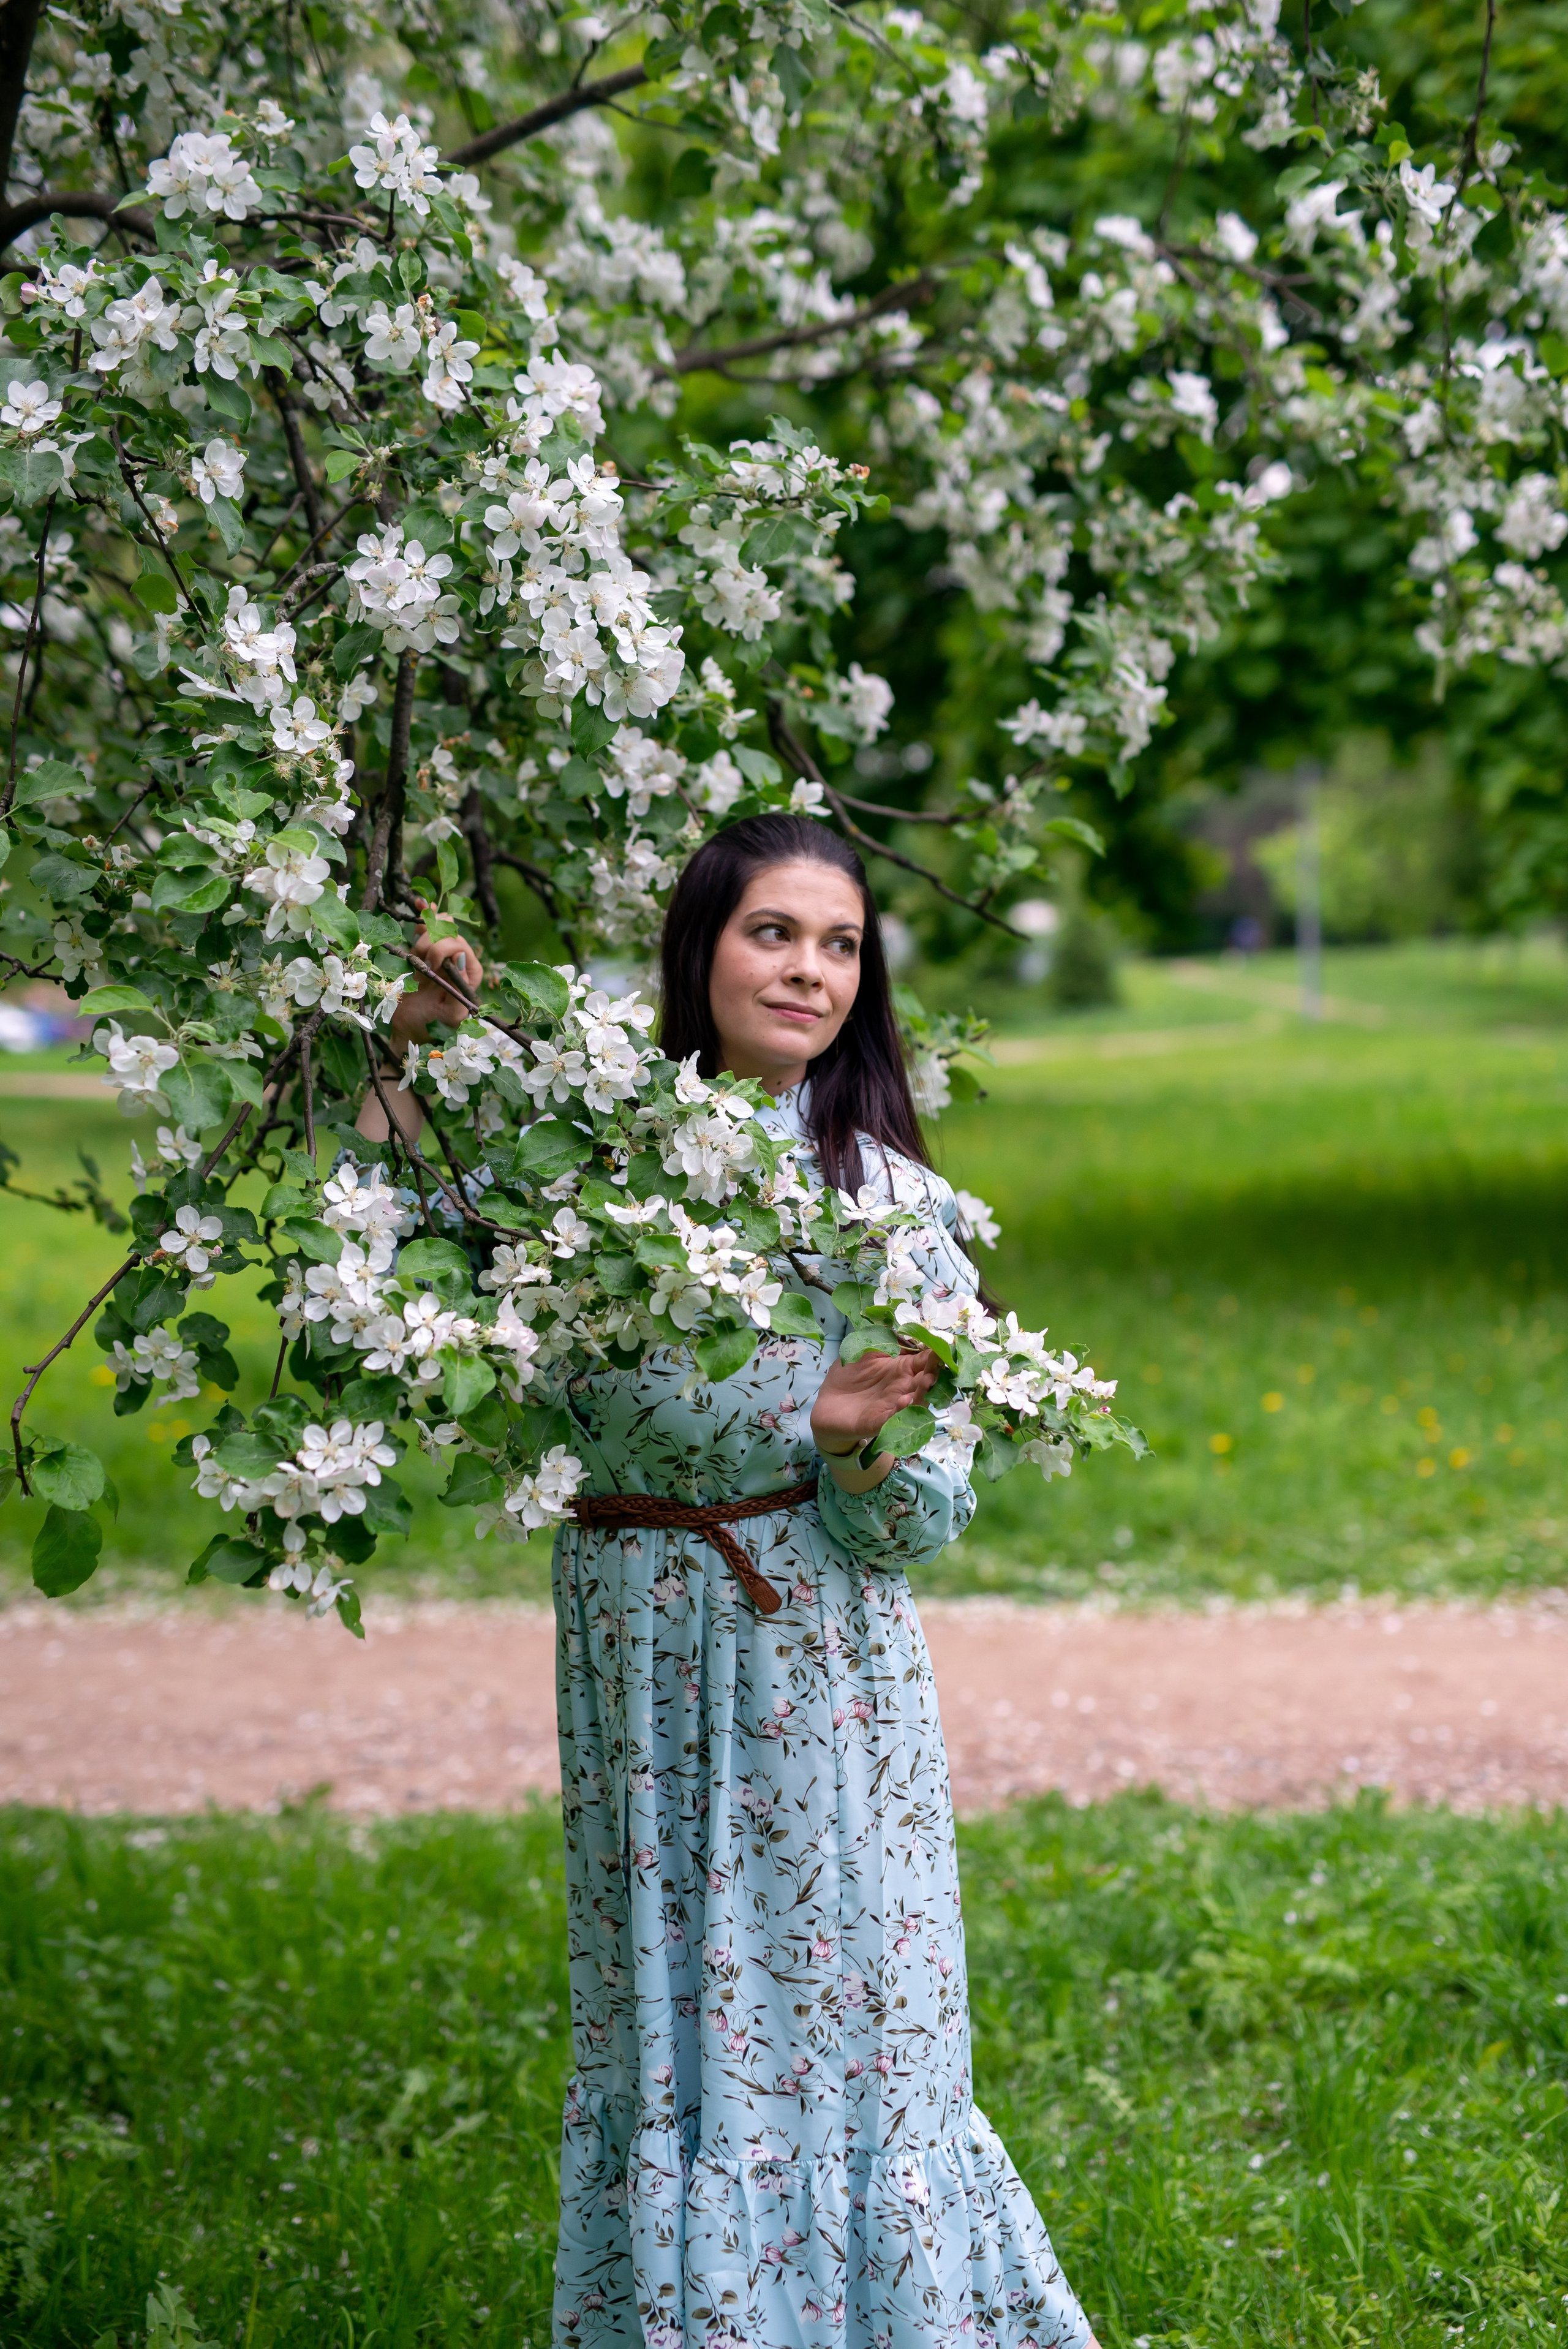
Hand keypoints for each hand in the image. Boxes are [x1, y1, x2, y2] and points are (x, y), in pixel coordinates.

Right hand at [389, 924, 482, 1052]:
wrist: (411, 1025)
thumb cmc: (432, 1024)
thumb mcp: (450, 1016)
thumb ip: (459, 993)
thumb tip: (459, 959)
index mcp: (470, 972)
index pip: (460, 945)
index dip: (442, 950)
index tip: (428, 968)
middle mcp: (460, 958)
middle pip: (448, 933)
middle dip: (430, 947)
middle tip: (421, 970)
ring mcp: (443, 951)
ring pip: (437, 926)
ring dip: (421, 940)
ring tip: (416, 964)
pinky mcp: (426, 947)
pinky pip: (428, 923)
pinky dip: (424, 912)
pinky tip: (420, 903)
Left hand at [811, 1342, 938, 1459]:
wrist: (827, 1403)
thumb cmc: (848, 1376)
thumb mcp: (867, 1352)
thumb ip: (886, 1343)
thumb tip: (908, 1332)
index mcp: (901, 1370)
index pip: (924, 1361)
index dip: (935, 1354)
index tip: (946, 1346)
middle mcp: (902, 1388)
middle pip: (925, 1381)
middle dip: (933, 1373)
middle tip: (938, 1364)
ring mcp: (893, 1406)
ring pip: (915, 1401)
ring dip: (923, 1392)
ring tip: (927, 1381)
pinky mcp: (878, 1421)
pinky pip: (893, 1417)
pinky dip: (901, 1411)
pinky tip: (905, 1401)